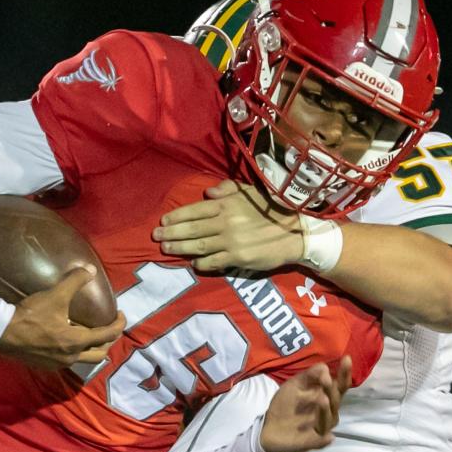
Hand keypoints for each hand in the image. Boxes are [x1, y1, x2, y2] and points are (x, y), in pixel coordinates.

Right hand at [0, 266, 125, 369]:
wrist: (0, 332)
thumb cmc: (30, 315)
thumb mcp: (55, 295)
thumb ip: (74, 281)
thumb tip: (90, 270)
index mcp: (77, 341)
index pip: (108, 335)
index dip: (119, 324)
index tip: (121, 315)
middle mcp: (71, 356)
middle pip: (100, 355)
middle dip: (108, 342)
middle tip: (107, 327)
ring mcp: (58, 364)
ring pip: (83, 359)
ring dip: (90, 348)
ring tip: (86, 332)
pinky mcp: (45, 365)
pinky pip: (68, 360)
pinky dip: (74, 351)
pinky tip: (65, 338)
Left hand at [153, 180, 303, 271]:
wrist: (295, 231)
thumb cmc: (272, 208)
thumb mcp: (250, 192)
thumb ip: (228, 189)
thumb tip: (207, 193)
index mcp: (227, 204)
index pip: (195, 210)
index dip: (177, 216)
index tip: (163, 221)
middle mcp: (226, 222)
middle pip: (192, 229)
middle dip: (172, 233)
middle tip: (156, 237)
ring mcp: (231, 242)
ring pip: (199, 246)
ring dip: (180, 248)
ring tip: (166, 249)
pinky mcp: (239, 258)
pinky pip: (215, 262)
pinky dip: (202, 263)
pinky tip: (193, 263)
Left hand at [260, 356, 351, 451]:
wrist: (268, 428)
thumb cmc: (285, 404)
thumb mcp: (294, 385)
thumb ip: (309, 376)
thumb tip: (324, 367)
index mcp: (324, 396)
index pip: (339, 385)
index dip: (344, 373)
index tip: (346, 359)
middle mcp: (327, 411)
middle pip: (336, 400)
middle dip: (332, 390)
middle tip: (326, 380)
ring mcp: (321, 427)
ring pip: (329, 419)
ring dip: (326, 410)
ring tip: (321, 399)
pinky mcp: (312, 442)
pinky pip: (320, 441)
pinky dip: (324, 440)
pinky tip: (328, 437)